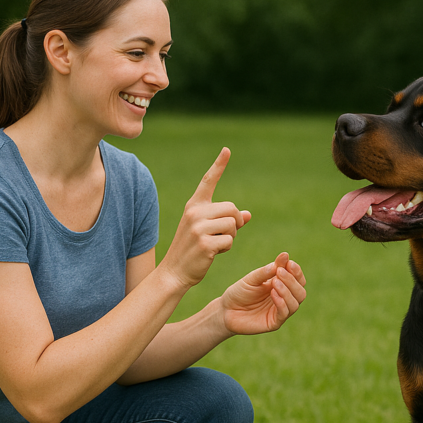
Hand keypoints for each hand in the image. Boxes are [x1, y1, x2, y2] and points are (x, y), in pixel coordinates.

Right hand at [162, 148, 250, 288]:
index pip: (208, 181)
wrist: (174, 271)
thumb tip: (248, 215)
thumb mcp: (207, 231)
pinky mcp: (205, 243)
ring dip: (231, 236)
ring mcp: (198, 227)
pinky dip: (227, 248)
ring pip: (233, 224)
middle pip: (232, 208)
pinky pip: (230, 240)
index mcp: (194, 205)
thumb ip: (227, 221)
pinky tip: (213, 253)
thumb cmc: (193, 250)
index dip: (219, 165)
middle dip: (235, 222)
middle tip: (226, 234)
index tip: (227, 150)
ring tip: (216, 244)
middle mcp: (195, 212)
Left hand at [220, 252, 306, 334]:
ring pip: (296, 302)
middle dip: (292, 280)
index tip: (289, 263)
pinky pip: (285, 313)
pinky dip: (282, 303)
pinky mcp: (274, 323)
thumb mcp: (252, 279)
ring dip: (287, 291)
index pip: (298, 279)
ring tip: (275, 282)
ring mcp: (280, 311)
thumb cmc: (239, 293)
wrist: (225, 311)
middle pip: (300, 291)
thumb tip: (285, 256)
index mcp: (281, 286)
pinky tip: (273, 294)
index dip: (296, 271)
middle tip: (279, 273)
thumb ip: (267, 270)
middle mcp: (284, 299)